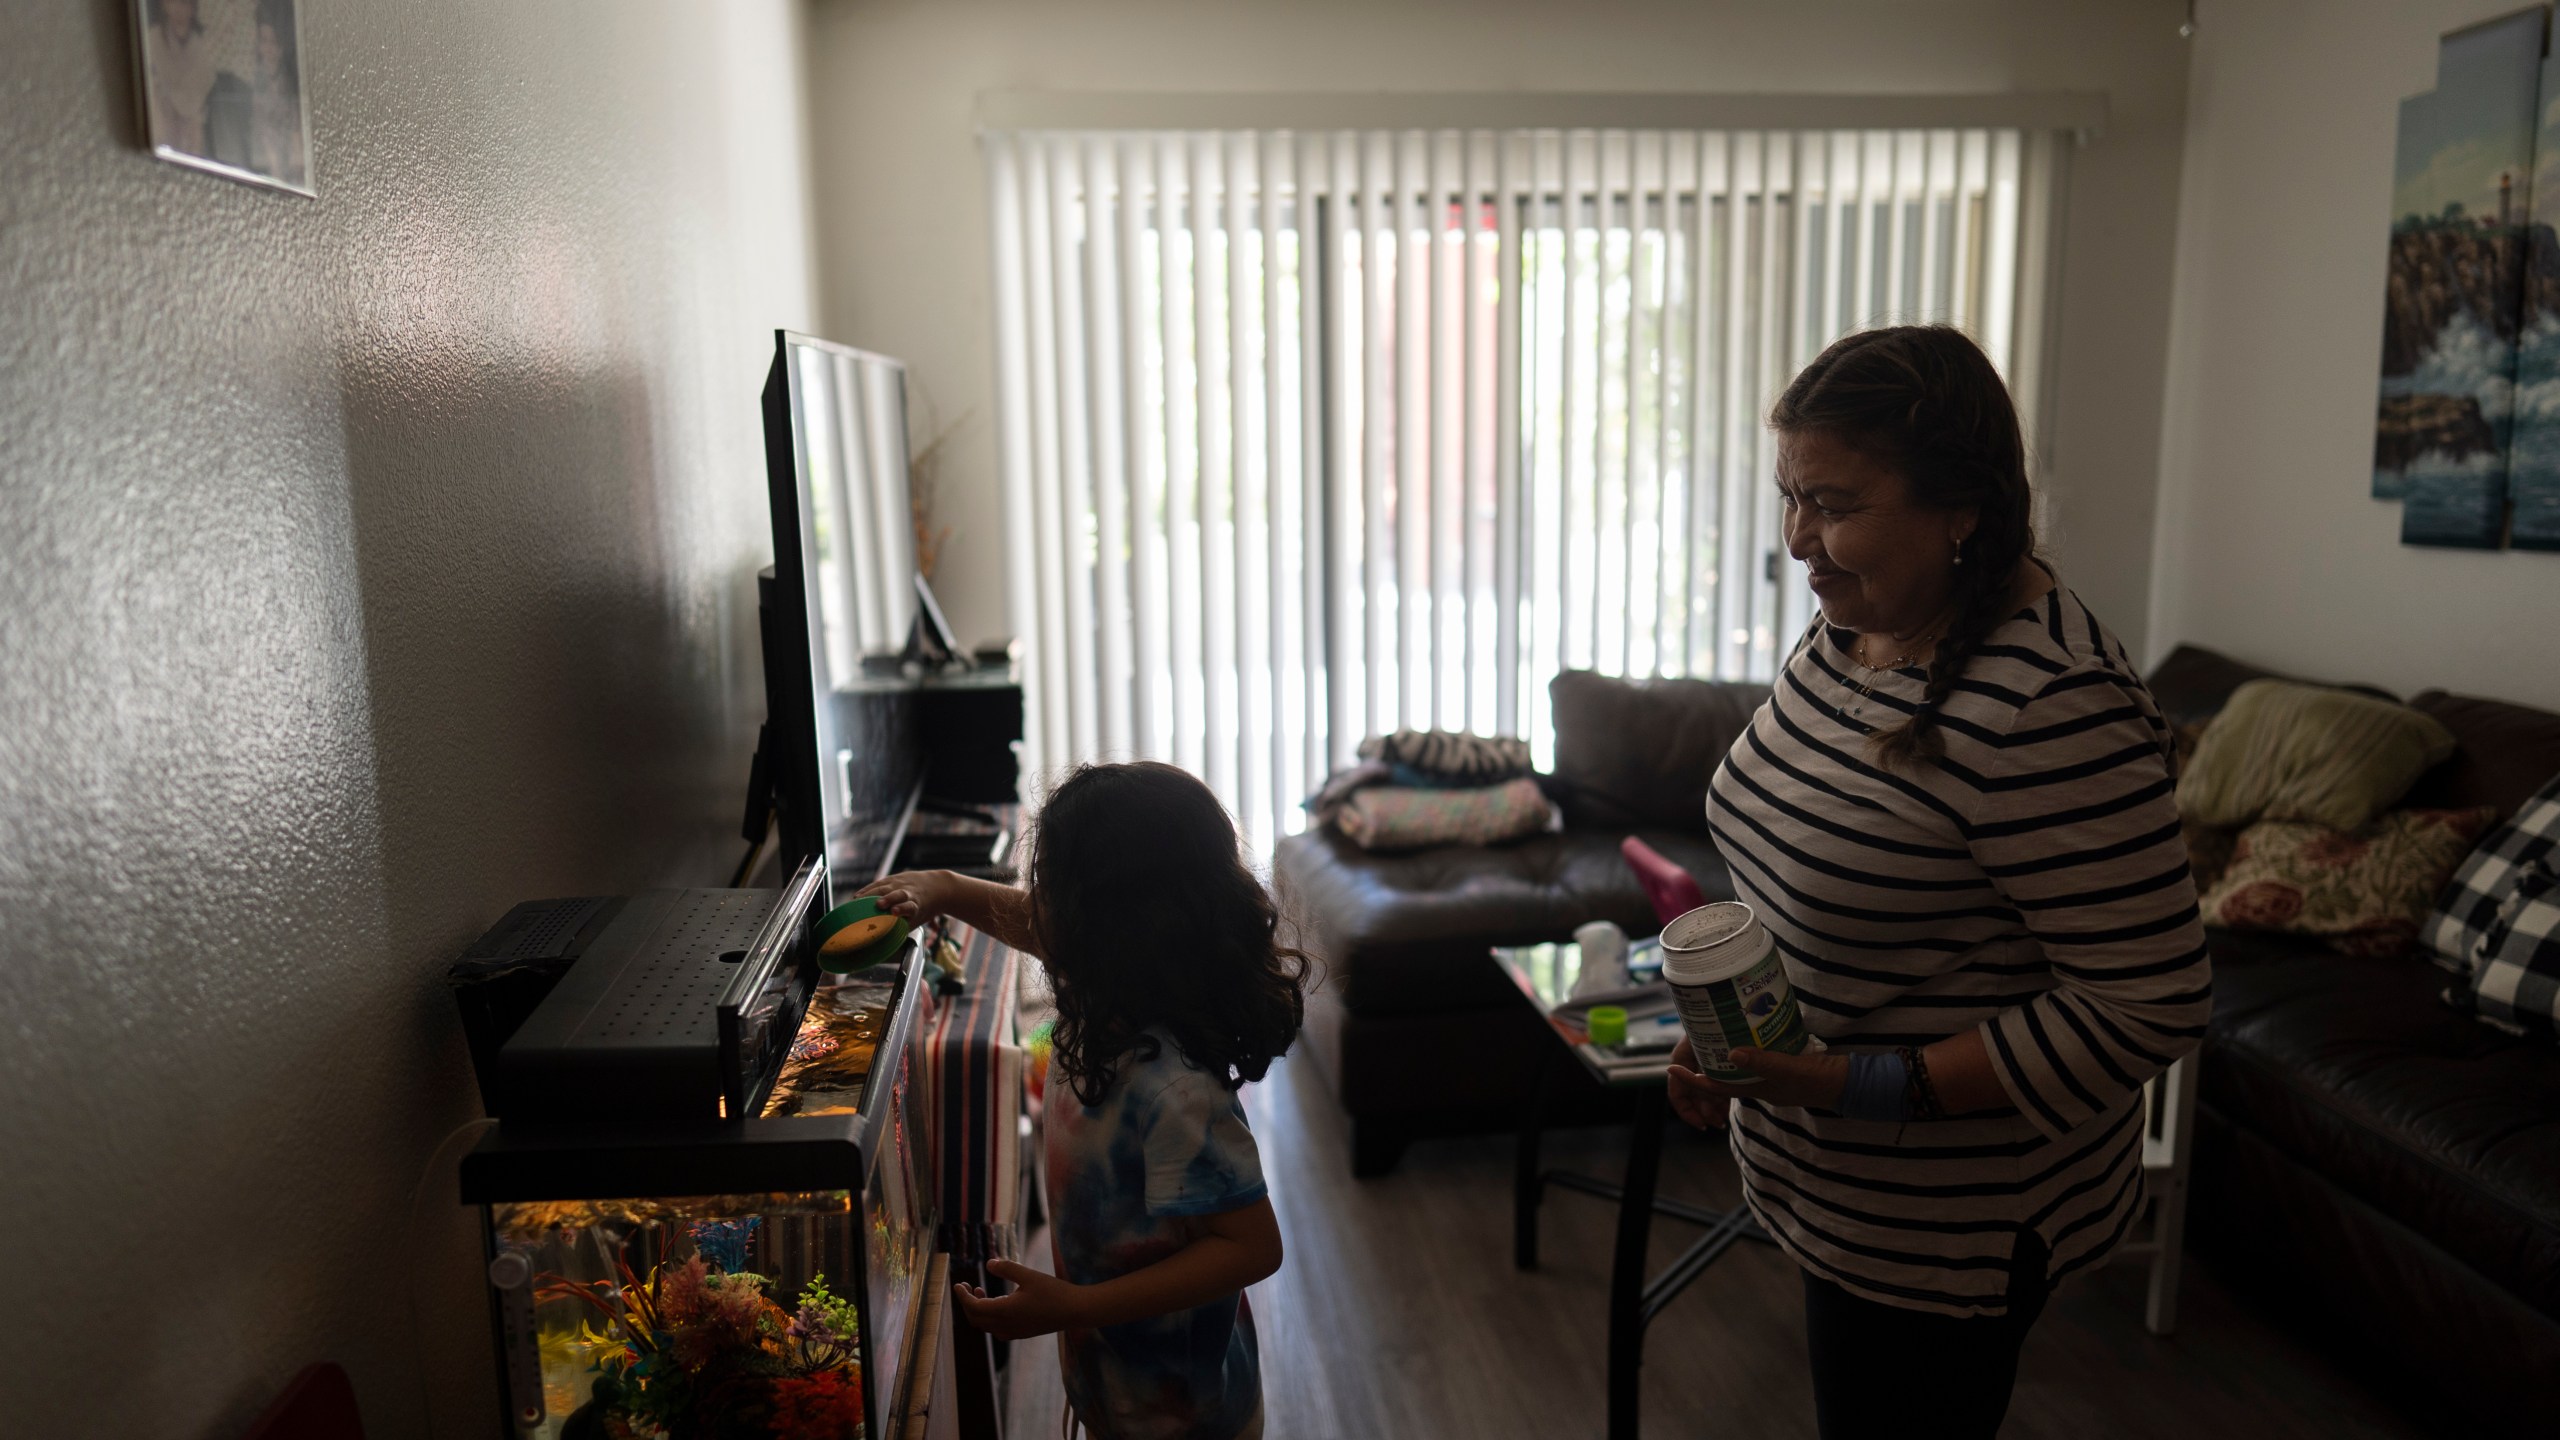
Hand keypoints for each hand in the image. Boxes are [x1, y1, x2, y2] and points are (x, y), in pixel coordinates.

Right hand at [859, 870, 958, 923]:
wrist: (936, 887)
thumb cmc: (924, 908)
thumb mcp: (918, 920)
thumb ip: (904, 929)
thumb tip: (887, 949)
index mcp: (916, 905)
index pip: (910, 906)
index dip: (902, 908)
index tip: (895, 912)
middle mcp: (908, 893)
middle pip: (898, 894)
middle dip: (889, 898)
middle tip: (879, 904)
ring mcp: (900, 884)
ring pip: (886, 887)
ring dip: (873, 893)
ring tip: (858, 900)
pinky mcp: (893, 879)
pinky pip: (879, 884)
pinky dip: (867, 890)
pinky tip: (857, 897)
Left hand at [953, 1258, 1087, 1340]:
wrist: (1076, 1311)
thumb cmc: (1054, 1291)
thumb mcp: (1029, 1275)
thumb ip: (1007, 1269)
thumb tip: (988, 1264)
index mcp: (1005, 1312)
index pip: (974, 1307)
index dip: (963, 1297)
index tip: (957, 1284)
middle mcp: (1006, 1326)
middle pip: (976, 1319)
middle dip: (967, 1303)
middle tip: (966, 1286)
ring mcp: (1014, 1332)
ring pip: (985, 1326)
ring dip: (978, 1311)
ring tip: (981, 1291)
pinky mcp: (1022, 1333)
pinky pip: (996, 1329)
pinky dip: (989, 1317)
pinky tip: (998, 1302)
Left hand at [1666, 1040, 1847, 1125]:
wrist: (1843, 1082)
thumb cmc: (1815, 1079)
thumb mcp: (1786, 1068)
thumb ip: (1761, 1061)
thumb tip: (1730, 1054)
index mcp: (1753, 1089)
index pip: (1714, 1087)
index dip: (1691, 1080)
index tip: (1670, 1069)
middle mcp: (1756, 1086)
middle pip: (1720, 1082)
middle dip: (1701, 1071)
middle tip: (1687, 1051)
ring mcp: (1768, 1080)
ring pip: (1735, 1074)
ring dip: (1720, 1062)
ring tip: (1708, 1042)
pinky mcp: (1779, 1070)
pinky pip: (1752, 1065)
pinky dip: (1742, 1055)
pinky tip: (1743, 1040)